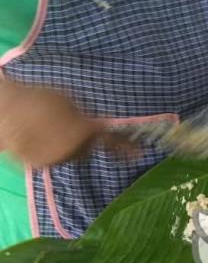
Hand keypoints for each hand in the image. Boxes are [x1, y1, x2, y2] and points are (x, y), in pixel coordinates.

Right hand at [0, 82, 132, 166]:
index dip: (126, 147)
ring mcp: (58, 158)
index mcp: (85, 130)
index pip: (112, 142)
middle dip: (87, 141)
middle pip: (89, 149)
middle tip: (75, 127)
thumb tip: (101, 122)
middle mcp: (75, 148)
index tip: (139, 154)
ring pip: (72, 155)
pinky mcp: (42, 164)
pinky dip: (52, 149)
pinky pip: (55, 158)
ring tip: (51, 129)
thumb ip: (88, 114)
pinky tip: (40, 137)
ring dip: (69, 145)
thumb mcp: (69, 99)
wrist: (7, 111)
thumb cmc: (38, 97)